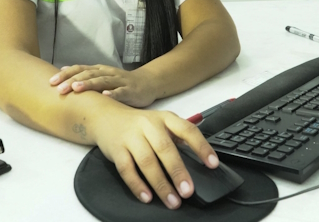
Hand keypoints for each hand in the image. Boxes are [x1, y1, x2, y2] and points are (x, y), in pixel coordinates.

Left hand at [49, 64, 156, 106]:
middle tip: (59, 89)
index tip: (51, 82)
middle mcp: (107, 73)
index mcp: (99, 70)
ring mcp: (119, 81)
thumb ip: (84, 75)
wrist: (148, 83)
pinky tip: (105, 96)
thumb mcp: (102, 76)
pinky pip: (121, 92)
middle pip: (88, 75)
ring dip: (89, 84)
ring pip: (102, 81)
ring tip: (77, 89)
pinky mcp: (130, 90)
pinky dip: (113, 94)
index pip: (80, 69)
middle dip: (73, 81)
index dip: (66, 74)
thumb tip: (62, 71)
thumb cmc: (121, 82)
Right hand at [92, 106, 219, 208]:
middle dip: (178, 172)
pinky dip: (137, 185)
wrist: (106, 117)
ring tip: (171, 200)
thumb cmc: (139, 125)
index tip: (212, 164)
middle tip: (188, 191)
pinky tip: (147, 197)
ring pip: (147, 161)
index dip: (201, 147)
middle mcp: (149, 125)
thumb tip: (198, 161)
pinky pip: (127, 169)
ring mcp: (131, 137)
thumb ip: (178, 138)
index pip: (188, 130)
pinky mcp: (116, 149)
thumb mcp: (161, 123)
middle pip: (165, 149)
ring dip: (160, 183)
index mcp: (165, 118)